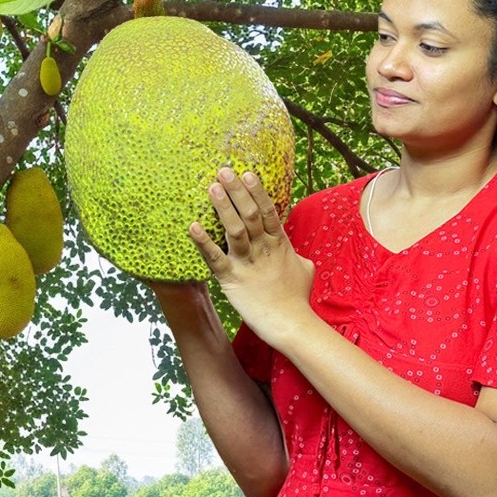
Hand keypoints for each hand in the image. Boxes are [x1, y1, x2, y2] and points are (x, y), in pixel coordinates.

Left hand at [189, 168, 315, 344]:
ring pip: (234, 229)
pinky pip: (215, 258)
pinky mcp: (232, 280)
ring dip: (222, 207)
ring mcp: (247, 263)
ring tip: (212, 187)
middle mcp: (263, 249)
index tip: (247, 173)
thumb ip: (295, 254)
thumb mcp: (304, 269)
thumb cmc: (297, 299)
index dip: (257, 191)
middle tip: (223, 171)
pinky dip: (203, 241)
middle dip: (236, 191)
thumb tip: (294, 251)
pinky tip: (192, 226)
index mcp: (279, 244)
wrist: (291, 325)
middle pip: (250, 214)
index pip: (268, 211)